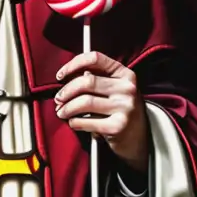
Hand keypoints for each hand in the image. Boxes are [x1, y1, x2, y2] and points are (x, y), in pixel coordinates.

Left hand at [54, 50, 148, 171]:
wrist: (138, 138)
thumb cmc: (121, 110)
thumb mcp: (116, 90)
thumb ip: (97, 79)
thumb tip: (69, 78)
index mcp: (125, 74)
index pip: (95, 58)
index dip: (73, 64)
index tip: (60, 75)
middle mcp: (127, 89)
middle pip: (86, 81)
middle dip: (66, 91)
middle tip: (58, 99)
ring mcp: (124, 108)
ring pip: (84, 102)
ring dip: (66, 108)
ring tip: (61, 112)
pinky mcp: (118, 127)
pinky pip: (86, 121)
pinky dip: (74, 122)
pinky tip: (73, 122)